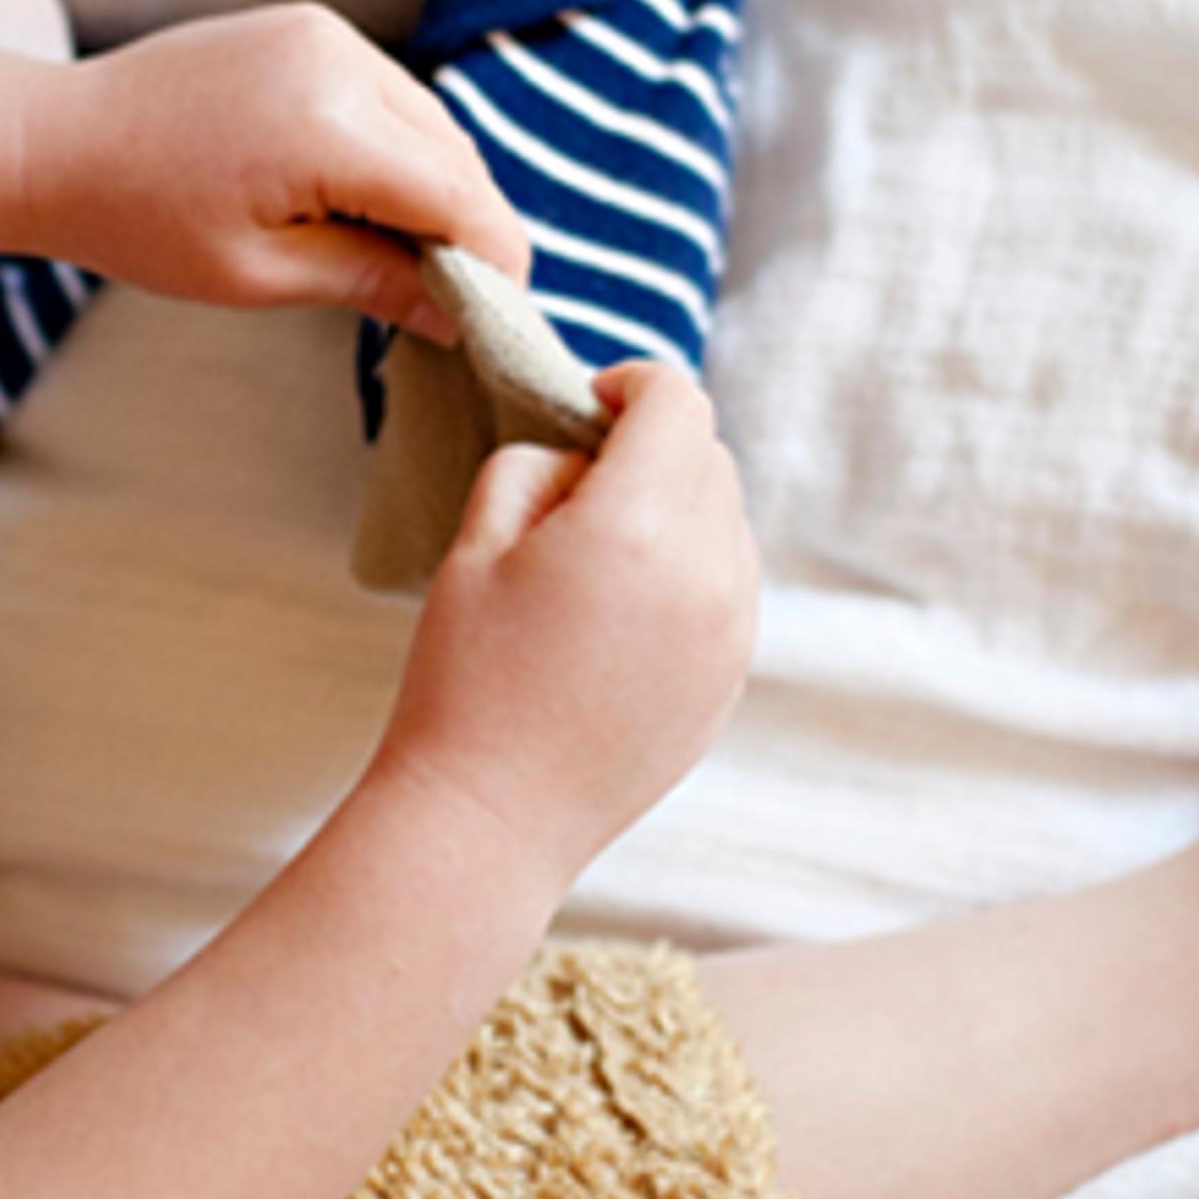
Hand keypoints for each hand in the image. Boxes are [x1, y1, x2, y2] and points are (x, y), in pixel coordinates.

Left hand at [14, 5, 530, 341]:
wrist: (53, 139)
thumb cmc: (139, 219)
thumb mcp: (258, 273)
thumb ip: (371, 282)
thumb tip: (457, 315)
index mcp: (330, 126)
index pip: (461, 196)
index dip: (496, 259)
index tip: (499, 313)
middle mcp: (341, 60)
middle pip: (456, 155)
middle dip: (468, 226)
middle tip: (453, 298)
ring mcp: (324, 33)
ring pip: (428, 120)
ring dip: (434, 185)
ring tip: (402, 253)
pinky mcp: (307, 26)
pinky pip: (386, 92)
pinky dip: (394, 145)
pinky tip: (362, 197)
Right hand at [369, 364, 756, 875]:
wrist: (493, 814)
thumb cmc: (467, 676)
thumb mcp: (476, 542)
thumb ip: (538, 465)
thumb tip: (588, 455)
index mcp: (637, 524)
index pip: (679, 404)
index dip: (634, 384)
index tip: (592, 402)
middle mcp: (706, 572)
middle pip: (711, 457)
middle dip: (655, 444)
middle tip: (583, 480)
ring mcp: (731, 630)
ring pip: (729, 521)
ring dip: (680, 506)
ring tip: (602, 552)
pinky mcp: (732, 677)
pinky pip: (731, 586)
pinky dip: (692, 568)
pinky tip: (623, 608)